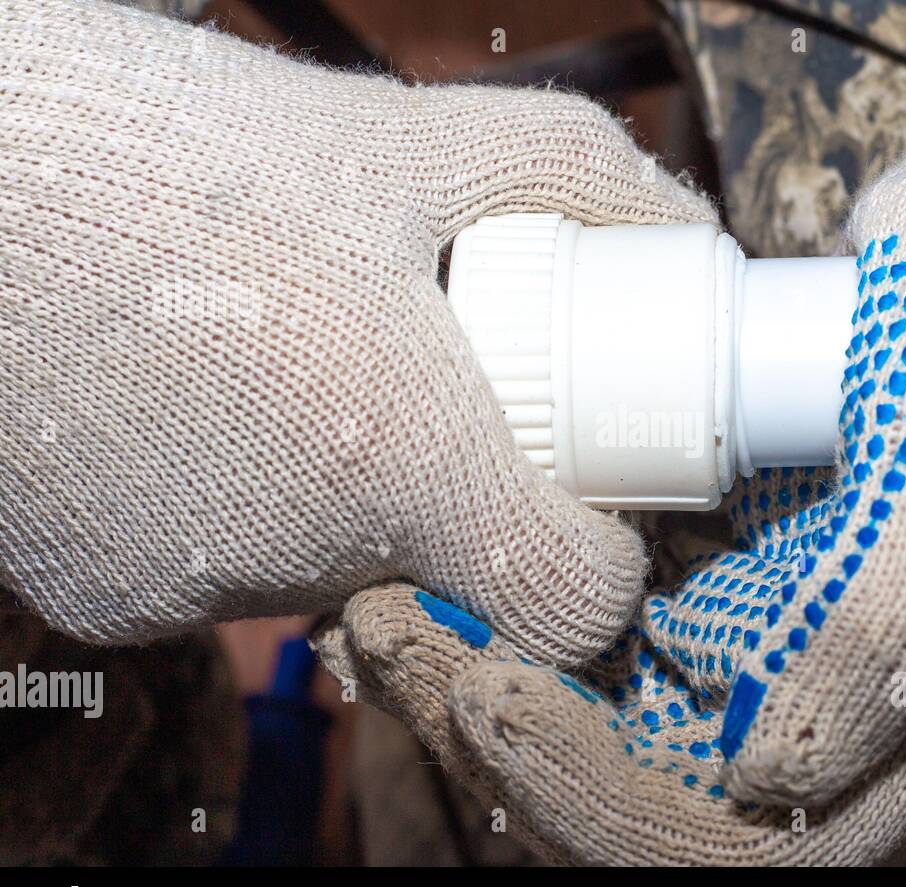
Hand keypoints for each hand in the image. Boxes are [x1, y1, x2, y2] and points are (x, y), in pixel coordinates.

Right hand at [0, 0, 713, 644]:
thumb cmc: (175, 153)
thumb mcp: (404, 141)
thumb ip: (570, 178)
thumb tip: (678, 230)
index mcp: (398, 459)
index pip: (566, 604)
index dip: (597, 556)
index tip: (584, 498)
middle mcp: (297, 556)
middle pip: (440, 564)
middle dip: (451, 482)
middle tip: (408, 373)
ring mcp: (191, 589)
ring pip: (328, 564)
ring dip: (334, 485)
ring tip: (280, 364)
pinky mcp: (106, 596)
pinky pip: (220, 568)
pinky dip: (232, 502)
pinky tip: (194, 403)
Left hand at [318, 83, 905, 861]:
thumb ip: (898, 620)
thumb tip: (766, 780)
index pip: (745, 837)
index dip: (603, 798)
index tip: (488, 693)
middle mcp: (846, 710)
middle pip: (651, 800)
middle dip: (507, 741)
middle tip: (392, 637)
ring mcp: (782, 648)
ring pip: (612, 732)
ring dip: (485, 684)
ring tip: (386, 605)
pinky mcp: (736, 586)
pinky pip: (610, 645)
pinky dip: (518, 617)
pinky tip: (447, 560)